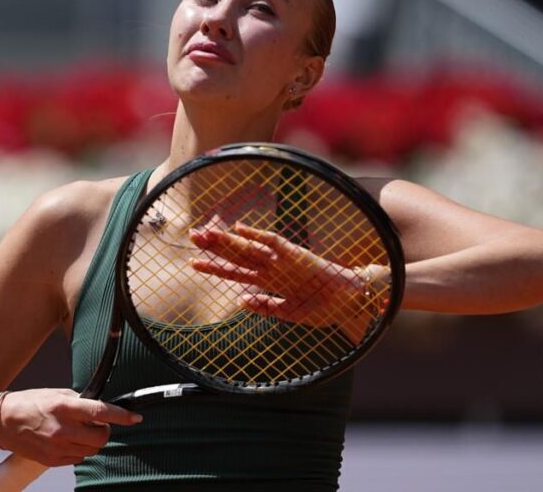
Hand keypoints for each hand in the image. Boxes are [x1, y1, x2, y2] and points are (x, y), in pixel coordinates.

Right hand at [0, 388, 141, 466]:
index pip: (101, 412)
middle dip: (105, 430)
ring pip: (92, 449)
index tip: (135, 418)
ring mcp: (57, 447)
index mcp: (64, 408)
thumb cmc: (29, 404)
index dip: (122, 416)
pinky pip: (79, 458)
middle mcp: (62, 429)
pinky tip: (68, 440)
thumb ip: (80, 402)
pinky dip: (80, 450)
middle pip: (101, 437)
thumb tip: (100, 408)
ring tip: (78, 431)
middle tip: (97, 423)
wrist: (2, 422)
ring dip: (92, 440)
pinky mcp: (52, 460)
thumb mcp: (56, 394)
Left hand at [188, 221, 387, 340]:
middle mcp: (271, 268)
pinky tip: (240, 229)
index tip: (193, 263)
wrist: (350, 302)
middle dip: (214, 247)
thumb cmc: (323, 307)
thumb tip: (241, 301)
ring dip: (228, 241)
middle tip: (191, 236)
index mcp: (268, 282)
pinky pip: (273, 242)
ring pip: (249, 248)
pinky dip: (257, 236)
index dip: (214, 267)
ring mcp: (282, 260)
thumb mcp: (289, 313)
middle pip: (236, 256)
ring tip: (206, 233)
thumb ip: (266, 306)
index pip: (235, 272)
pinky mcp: (297, 254)